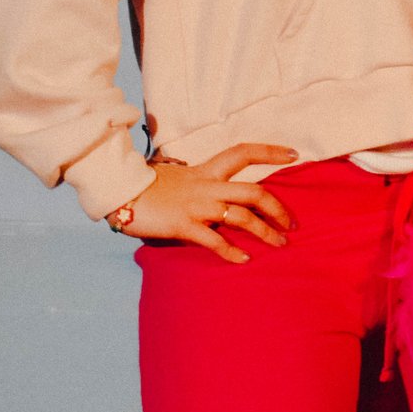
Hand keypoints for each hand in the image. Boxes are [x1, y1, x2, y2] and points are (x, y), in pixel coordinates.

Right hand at [113, 143, 297, 262]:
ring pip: (241, 217)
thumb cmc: (146, 186)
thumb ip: (199, 181)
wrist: (117, 192)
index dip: (270, 151)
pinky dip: (232, 251)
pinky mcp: (183, 226)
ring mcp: (196, 207)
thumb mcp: (178, 176)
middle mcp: (206, 186)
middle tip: (293, 224)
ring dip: (265, 232)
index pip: (243, 153)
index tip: (295, 154)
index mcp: (206, 171)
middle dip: (279, 209)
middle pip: (254, 192)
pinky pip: (214, 241)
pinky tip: (245, 260)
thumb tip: (213, 189)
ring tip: (279, 244)